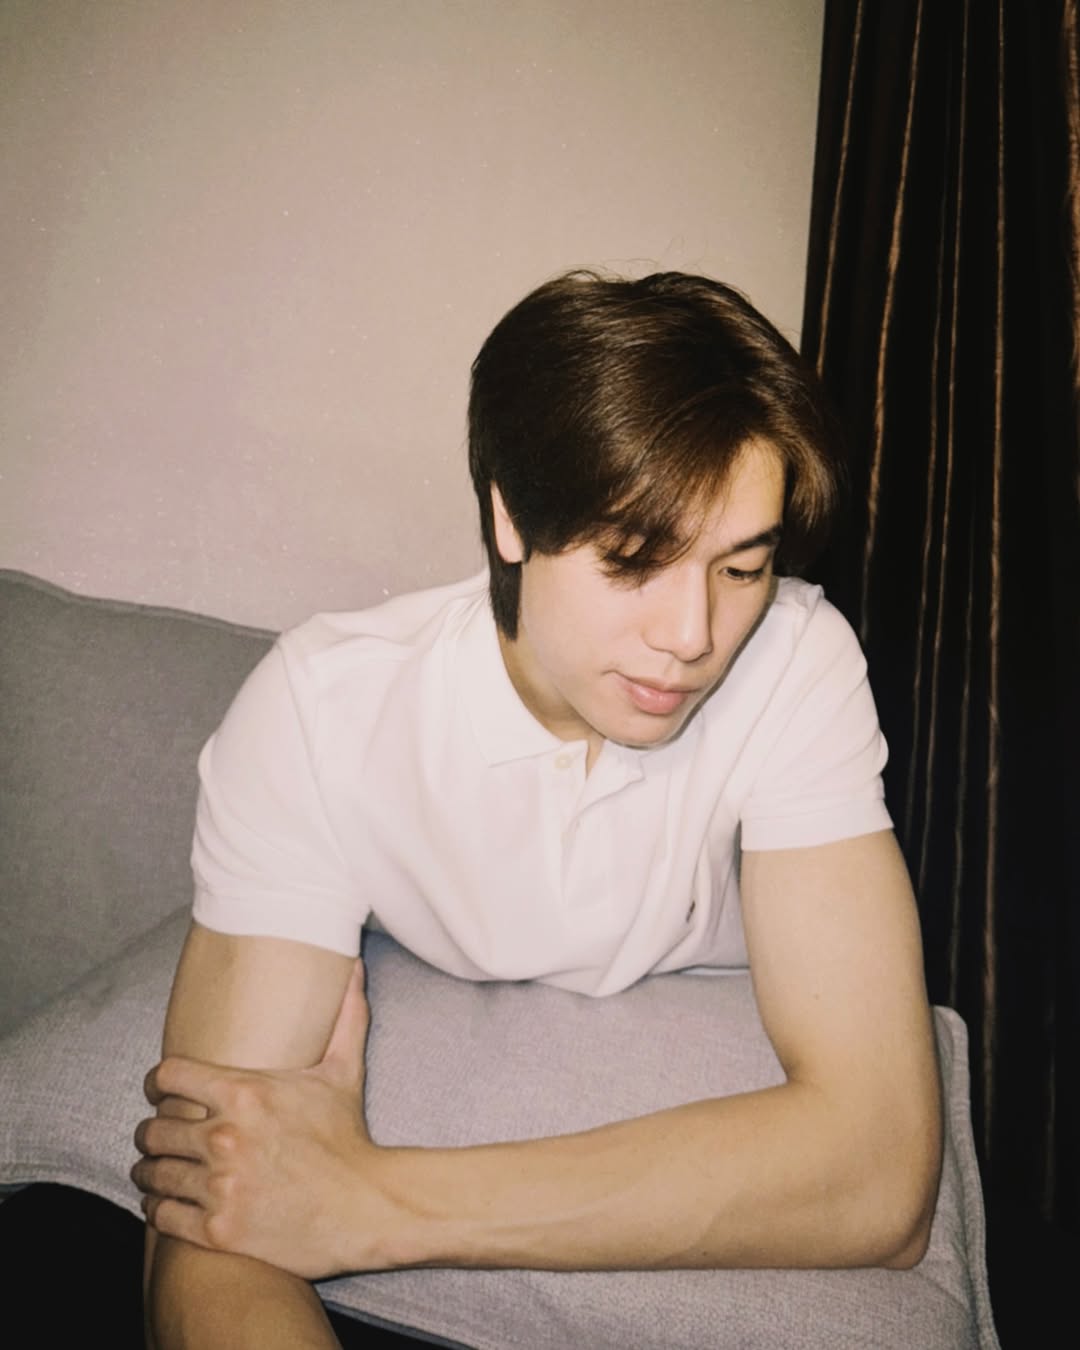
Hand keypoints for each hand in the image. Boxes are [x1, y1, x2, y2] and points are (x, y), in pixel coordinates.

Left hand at [132, 960, 390, 1277]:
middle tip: (158, 1136)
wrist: (363, 1208)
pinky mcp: (218, 1230)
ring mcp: (220, 1186)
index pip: (168, 1076)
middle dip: (150, 1131)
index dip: (157, 1082)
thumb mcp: (343, 1073)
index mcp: (245, 1093)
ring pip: (153, 1173)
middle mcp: (226, 1137)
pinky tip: (166, 1202)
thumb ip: (344, 1016)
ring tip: (156, 1170)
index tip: (159, 1091)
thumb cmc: (347, 1138)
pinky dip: (158, 1208)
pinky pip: (161, 1214)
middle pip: (152, 1128)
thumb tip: (356, 967)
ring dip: (150, 1171)